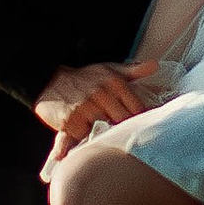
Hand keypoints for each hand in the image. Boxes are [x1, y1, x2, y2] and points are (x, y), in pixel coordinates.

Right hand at [35, 59, 152, 149]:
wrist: (48, 80)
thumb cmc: (82, 79)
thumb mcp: (108, 70)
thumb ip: (133, 71)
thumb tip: (155, 65)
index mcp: (114, 83)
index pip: (137, 108)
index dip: (139, 120)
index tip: (140, 127)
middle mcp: (101, 94)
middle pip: (123, 122)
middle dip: (123, 129)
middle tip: (121, 134)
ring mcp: (86, 108)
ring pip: (105, 131)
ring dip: (104, 135)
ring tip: (100, 133)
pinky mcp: (70, 121)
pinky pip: (84, 138)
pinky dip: (84, 139)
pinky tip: (83, 134)